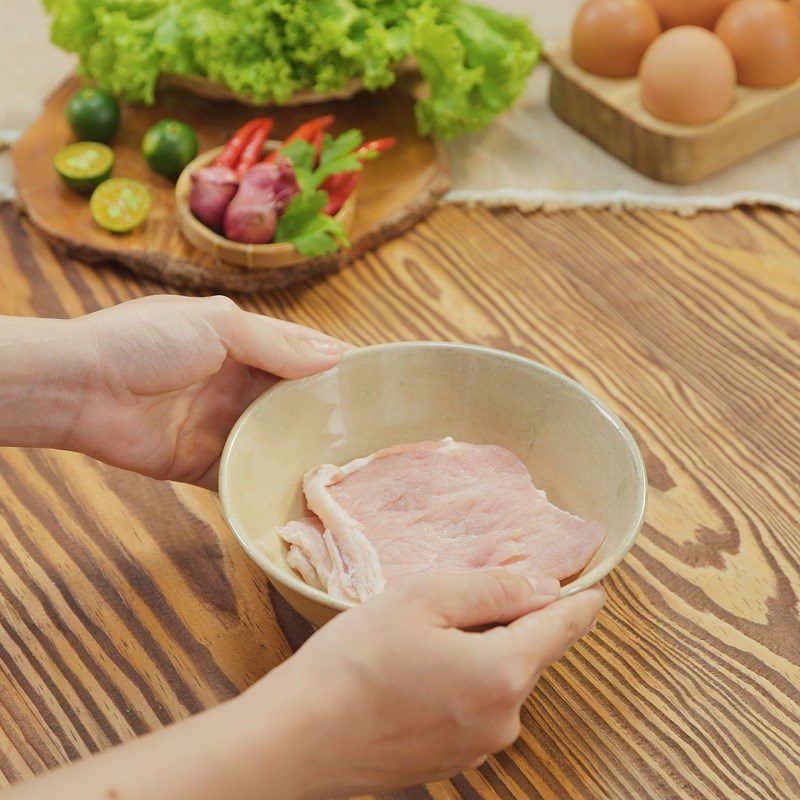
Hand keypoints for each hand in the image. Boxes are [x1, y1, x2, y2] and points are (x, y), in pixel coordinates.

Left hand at [60, 295, 348, 486]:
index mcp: (242, 343)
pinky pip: (246, 474)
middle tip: (372, 432)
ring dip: (303, 450)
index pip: (301, 354)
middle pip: (294, 401)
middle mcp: (237, 384)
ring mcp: (223, 424)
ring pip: (275, 439)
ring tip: (348, 466)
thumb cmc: (143, 342)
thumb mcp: (217, 325)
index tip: (375, 383)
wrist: (81, 388)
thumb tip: (334, 356)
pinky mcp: (205, 461)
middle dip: (327, 414)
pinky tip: (302, 491)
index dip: (334, 366)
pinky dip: (268, 482)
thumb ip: (276, 344)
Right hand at [244, 571, 605, 797]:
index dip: (579, 603)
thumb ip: (491, 588)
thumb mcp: (423, 599)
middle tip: (473, 589)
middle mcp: (503, 720)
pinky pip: (475, 706)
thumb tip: (541, 586)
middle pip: (527, 652)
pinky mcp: (451, 760)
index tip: (595, 590)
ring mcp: (477, 747)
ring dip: (481, 649)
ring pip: (498, 679)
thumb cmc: (356, 661)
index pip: (562, 628)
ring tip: (427, 630)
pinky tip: (416, 667)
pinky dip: (462, 679)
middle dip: (511, 618)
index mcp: (504, 673)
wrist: (300, 739)